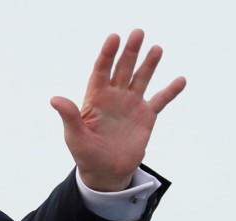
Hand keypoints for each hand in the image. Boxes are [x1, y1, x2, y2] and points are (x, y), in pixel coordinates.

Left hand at [50, 29, 185, 191]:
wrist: (105, 172)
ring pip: (141, 79)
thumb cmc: (85, 155)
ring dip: (149, 64)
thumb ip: (69, 116)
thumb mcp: (75, 136)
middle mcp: (114, 98)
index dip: (107, 55)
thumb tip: (54, 99)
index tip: (113, 38)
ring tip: (156, 49)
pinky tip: (180, 80)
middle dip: (129, 52)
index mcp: (95, 100)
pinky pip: (160, 100)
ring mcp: (130, 105)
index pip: (100, 72)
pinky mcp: (146, 117)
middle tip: (137, 33)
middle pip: (122, 70)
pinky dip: (170, 91)